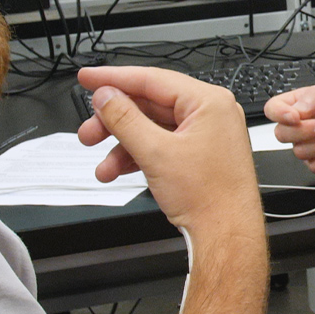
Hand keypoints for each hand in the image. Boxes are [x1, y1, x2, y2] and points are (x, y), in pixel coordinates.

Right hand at [75, 65, 259, 237]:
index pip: (152, 79)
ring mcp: (206, 134)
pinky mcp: (199, 154)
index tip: (88, 78)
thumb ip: (124, 119)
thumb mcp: (156, 153)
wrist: (226, 235)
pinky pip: (161, 144)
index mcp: (208, 102)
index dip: (114, 79)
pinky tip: (118, 171)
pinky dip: (138, 155)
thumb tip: (106, 97)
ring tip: (103, 165)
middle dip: (114, 121)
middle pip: (149, 105)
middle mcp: (210, 113)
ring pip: (152, 128)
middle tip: (88, 132)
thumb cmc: (210, 197)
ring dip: (122, 145)